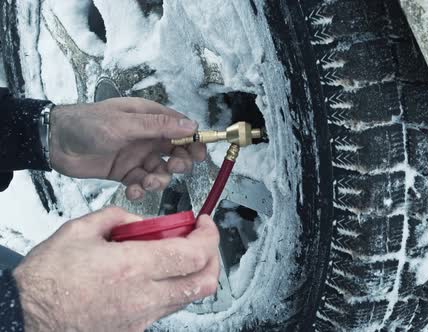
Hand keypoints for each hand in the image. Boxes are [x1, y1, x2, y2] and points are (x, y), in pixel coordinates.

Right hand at [13, 207, 219, 331]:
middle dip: (213, 257)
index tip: (204, 223)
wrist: (25, 318)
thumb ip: (118, 217)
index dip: (209, 235)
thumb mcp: (79, 231)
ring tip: (177, 254)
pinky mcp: (134, 329)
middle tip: (201, 240)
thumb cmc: (47, 278)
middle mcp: (145, 295)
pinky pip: (167, 308)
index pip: (194, 254)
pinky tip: (155, 274)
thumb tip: (143, 222)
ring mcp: (142, 317)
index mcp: (133, 266)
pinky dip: (173, 288)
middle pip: (204, 282)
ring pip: (189, 297)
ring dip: (193, 273)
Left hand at [49, 97, 205, 199]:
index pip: (181, 129)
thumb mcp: (125, 122)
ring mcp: (137, 156)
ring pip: (161, 171)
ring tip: (146, 182)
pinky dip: (141, 190)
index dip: (194, 141)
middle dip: (178, 163)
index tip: (200, 155)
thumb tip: (191, 125)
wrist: (54, 143)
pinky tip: (134, 191)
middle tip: (172, 167)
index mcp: (150, 118)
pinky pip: (142, 183)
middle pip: (176, 152)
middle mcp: (147, 137)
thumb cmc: (88, 124)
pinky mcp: (126, 173)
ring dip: (158, 180)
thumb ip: (159, 126)